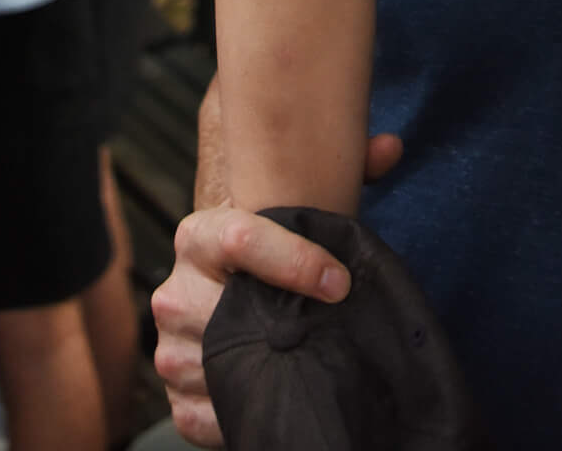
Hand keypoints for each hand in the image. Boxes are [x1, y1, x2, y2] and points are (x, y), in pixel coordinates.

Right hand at [152, 133, 403, 446]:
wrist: (233, 300)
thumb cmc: (280, 254)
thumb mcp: (304, 213)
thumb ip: (347, 171)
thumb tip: (391, 146)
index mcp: (200, 234)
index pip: (241, 239)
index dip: (296, 260)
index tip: (340, 281)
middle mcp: (175, 289)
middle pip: (223, 308)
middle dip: (283, 321)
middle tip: (331, 327)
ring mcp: (170, 347)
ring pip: (216, 362)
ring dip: (266, 367)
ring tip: (310, 361)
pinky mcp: (177, 398)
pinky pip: (204, 414)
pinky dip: (243, 410)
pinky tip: (278, 396)